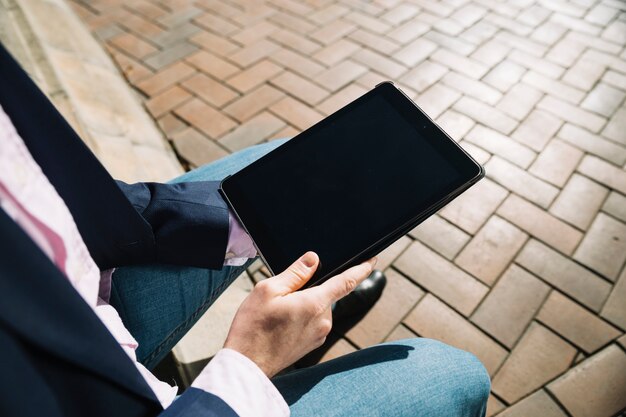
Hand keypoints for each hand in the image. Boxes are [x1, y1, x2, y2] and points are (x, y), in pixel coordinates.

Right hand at [224, 251, 376, 376]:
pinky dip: (300, 318)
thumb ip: (295, 273)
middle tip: (281, 296)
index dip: (362, 269)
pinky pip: (311, 322)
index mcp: (315, 303)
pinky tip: (279, 324)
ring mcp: (318, 335)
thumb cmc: (253, 328)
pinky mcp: (312, 345)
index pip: (346, 282)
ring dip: (302, 304)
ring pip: (316, 308)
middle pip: (324, 293)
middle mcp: (323, 321)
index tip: (372, 260)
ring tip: (275, 314)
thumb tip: (313, 259)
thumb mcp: (268, 290)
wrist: (246, 365)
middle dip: (308, 289)